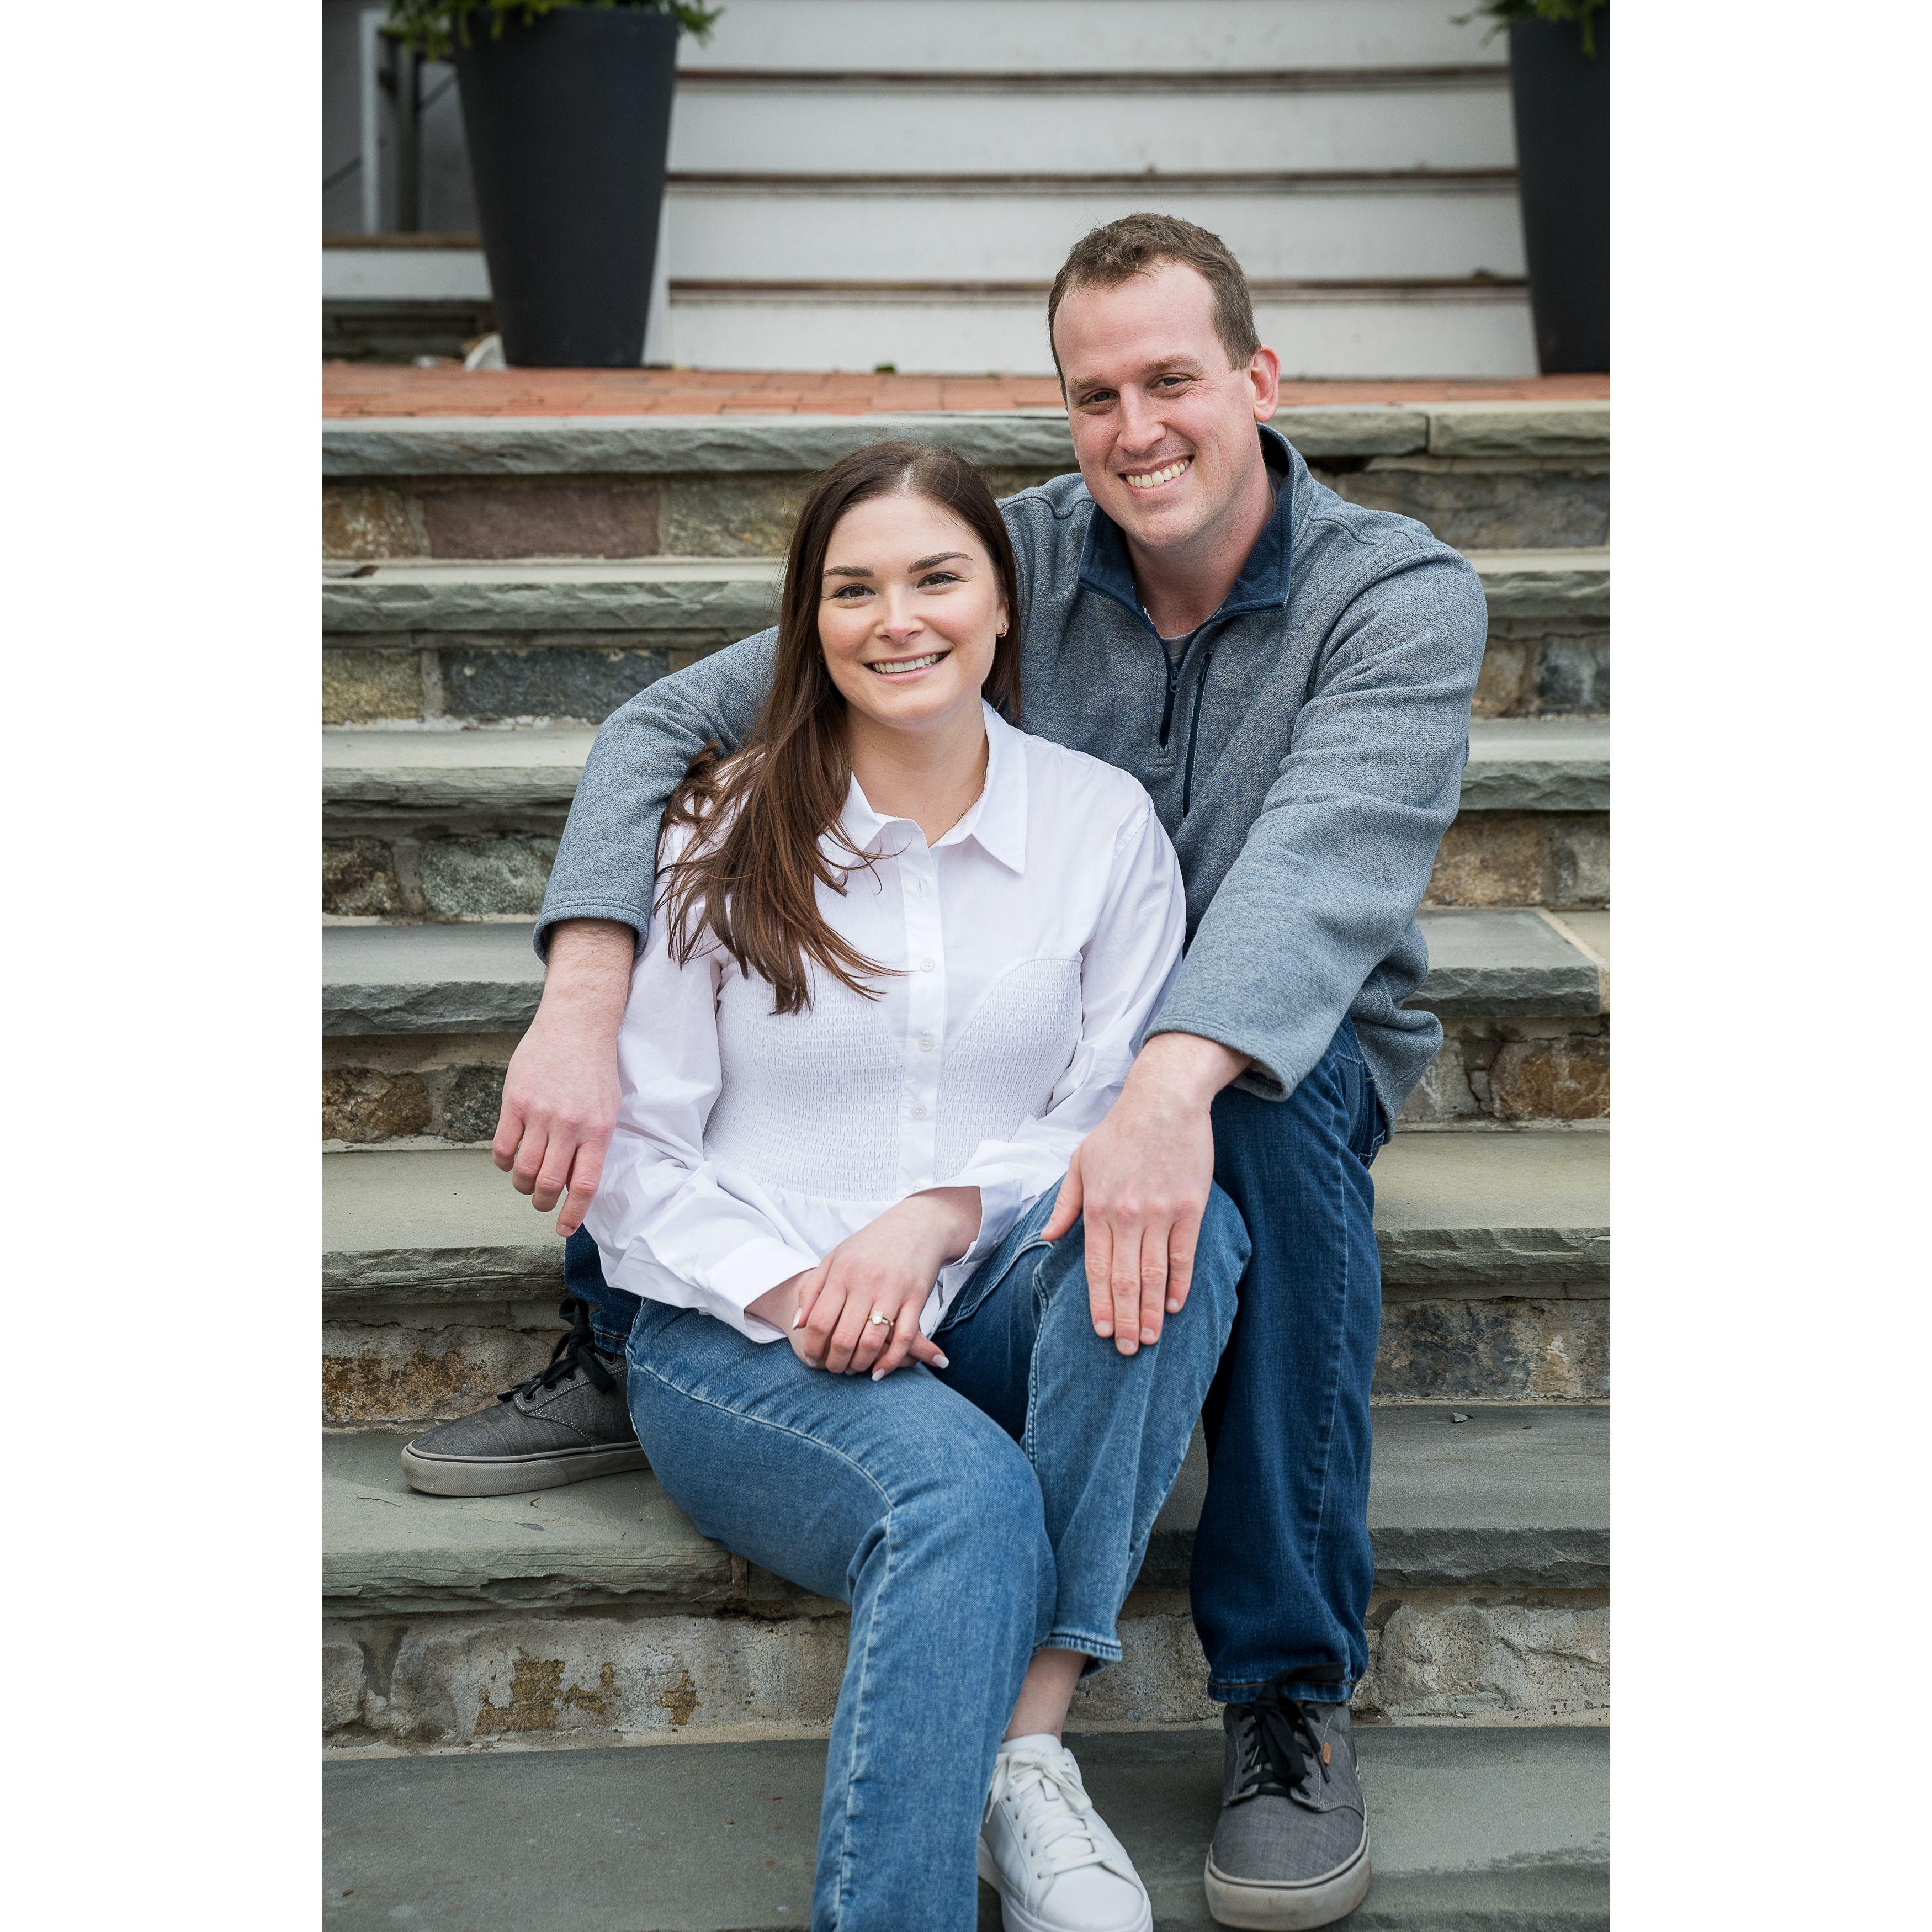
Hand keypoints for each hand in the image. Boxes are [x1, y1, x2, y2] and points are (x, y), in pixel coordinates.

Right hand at [492, 920, 634, 1235]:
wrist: (577, 1024)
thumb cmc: (595, 1070)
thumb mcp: (608, 1108)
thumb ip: (593, 1145)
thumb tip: (572, 1184)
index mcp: (598, 1131)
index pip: (584, 1186)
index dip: (572, 1215)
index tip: (563, 1229)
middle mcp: (569, 1125)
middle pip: (547, 1183)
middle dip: (542, 1203)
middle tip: (541, 1202)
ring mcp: (540, 1113)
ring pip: (522, 1170)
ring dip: (522, 1186)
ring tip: (526, 1182)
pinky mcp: (515, 1101)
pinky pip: (502, 1146)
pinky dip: (503, 1163)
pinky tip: (510, 1160)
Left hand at [785, 1189, 977, 1377]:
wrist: (917, 1224)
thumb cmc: (871, 1244)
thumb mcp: (836, 1258)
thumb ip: (813, 1290)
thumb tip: (799, 1325)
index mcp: (842, 1272)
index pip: (820, 1321)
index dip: (813, 1348)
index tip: (813, 1359)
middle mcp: (866, 1282)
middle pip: (844, 1338)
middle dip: (835, 1363)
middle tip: (833, 1369)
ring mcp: (894, 1290)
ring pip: (872, 1342)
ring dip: (860, 1365)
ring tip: (853, 1369)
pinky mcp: (917, 1298)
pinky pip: (903, 1339)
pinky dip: (890, 1361)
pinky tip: (879, 1371)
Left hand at [1041, 1034, 1247, 1354]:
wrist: (1163, 1100)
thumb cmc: (1119, 1131)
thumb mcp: (1081, 1161)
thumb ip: (1066, 1204)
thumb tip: (1048, 1238)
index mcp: (1097, 1207)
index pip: (1096, 1268)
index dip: (1099, 1303)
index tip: (1100, 1331)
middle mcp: (1127, 1215)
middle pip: (1125, 1279)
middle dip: (1124, 1319)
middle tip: (1126, 1350)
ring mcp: (1160, 1213)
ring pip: (1154, 1274)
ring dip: (1152, 1311)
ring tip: (1149, 1339)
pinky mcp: (1189, 1208)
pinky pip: (1184, 1254)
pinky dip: (1180, 1283)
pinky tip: (1177, 1306)